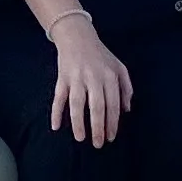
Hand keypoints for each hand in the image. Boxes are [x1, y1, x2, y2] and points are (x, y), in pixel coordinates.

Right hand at [47, 19, 132, 146]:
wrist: (77, 36)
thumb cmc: (100, 55)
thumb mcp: (119, 67)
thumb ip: (126, 88)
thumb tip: (126, 110)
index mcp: (110, 76)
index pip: (112, 104)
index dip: (112, 123)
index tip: (110, 138)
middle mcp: (94, 77)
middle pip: (96, 106)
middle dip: (98, 127)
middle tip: (98, 144)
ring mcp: (76, 77)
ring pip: (77, 104)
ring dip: (78, 122)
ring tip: (80, 138)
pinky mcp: (62, 77)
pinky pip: (58, 97)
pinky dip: (56, 112)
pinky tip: (55, 126)